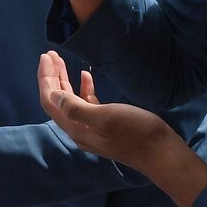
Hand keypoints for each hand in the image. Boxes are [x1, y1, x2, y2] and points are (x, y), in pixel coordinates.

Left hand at [36, 50, 169, 169]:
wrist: (161, 153)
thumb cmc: (135, 133)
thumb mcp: (104, 118)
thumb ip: (76, 108)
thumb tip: (52, 95)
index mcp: (75, 128)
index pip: (50, 100)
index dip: (45, 78)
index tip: (45, 56)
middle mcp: (79, 129)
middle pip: (57, 100)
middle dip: (52, 76)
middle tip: (50, 54)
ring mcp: (92, 127)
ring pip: (70, 100)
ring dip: (64, 80)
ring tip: (61, 60)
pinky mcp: (106, 124)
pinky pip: (87, 104)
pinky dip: (83, 88)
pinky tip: (86, 75)